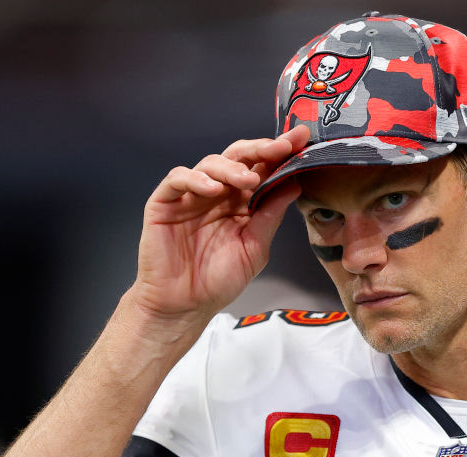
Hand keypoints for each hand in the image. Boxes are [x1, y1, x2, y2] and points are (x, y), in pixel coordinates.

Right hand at [133, 125, 310, 322]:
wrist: (184, 306)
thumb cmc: (217, 281)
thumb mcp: (255, 247)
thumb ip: (270, 215)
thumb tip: (294, 183)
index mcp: (240, 202)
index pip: (261, 169)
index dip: (279, 153)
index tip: (301, 139)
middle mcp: (217, 193)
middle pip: (237, 158)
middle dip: (261, 149)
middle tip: (280, 146)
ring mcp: (190, 196)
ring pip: (210, 163)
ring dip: (232, 167)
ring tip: (248, 179)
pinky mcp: (164, 203)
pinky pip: (178, 179)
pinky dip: (196, 178)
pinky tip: (213, 189)